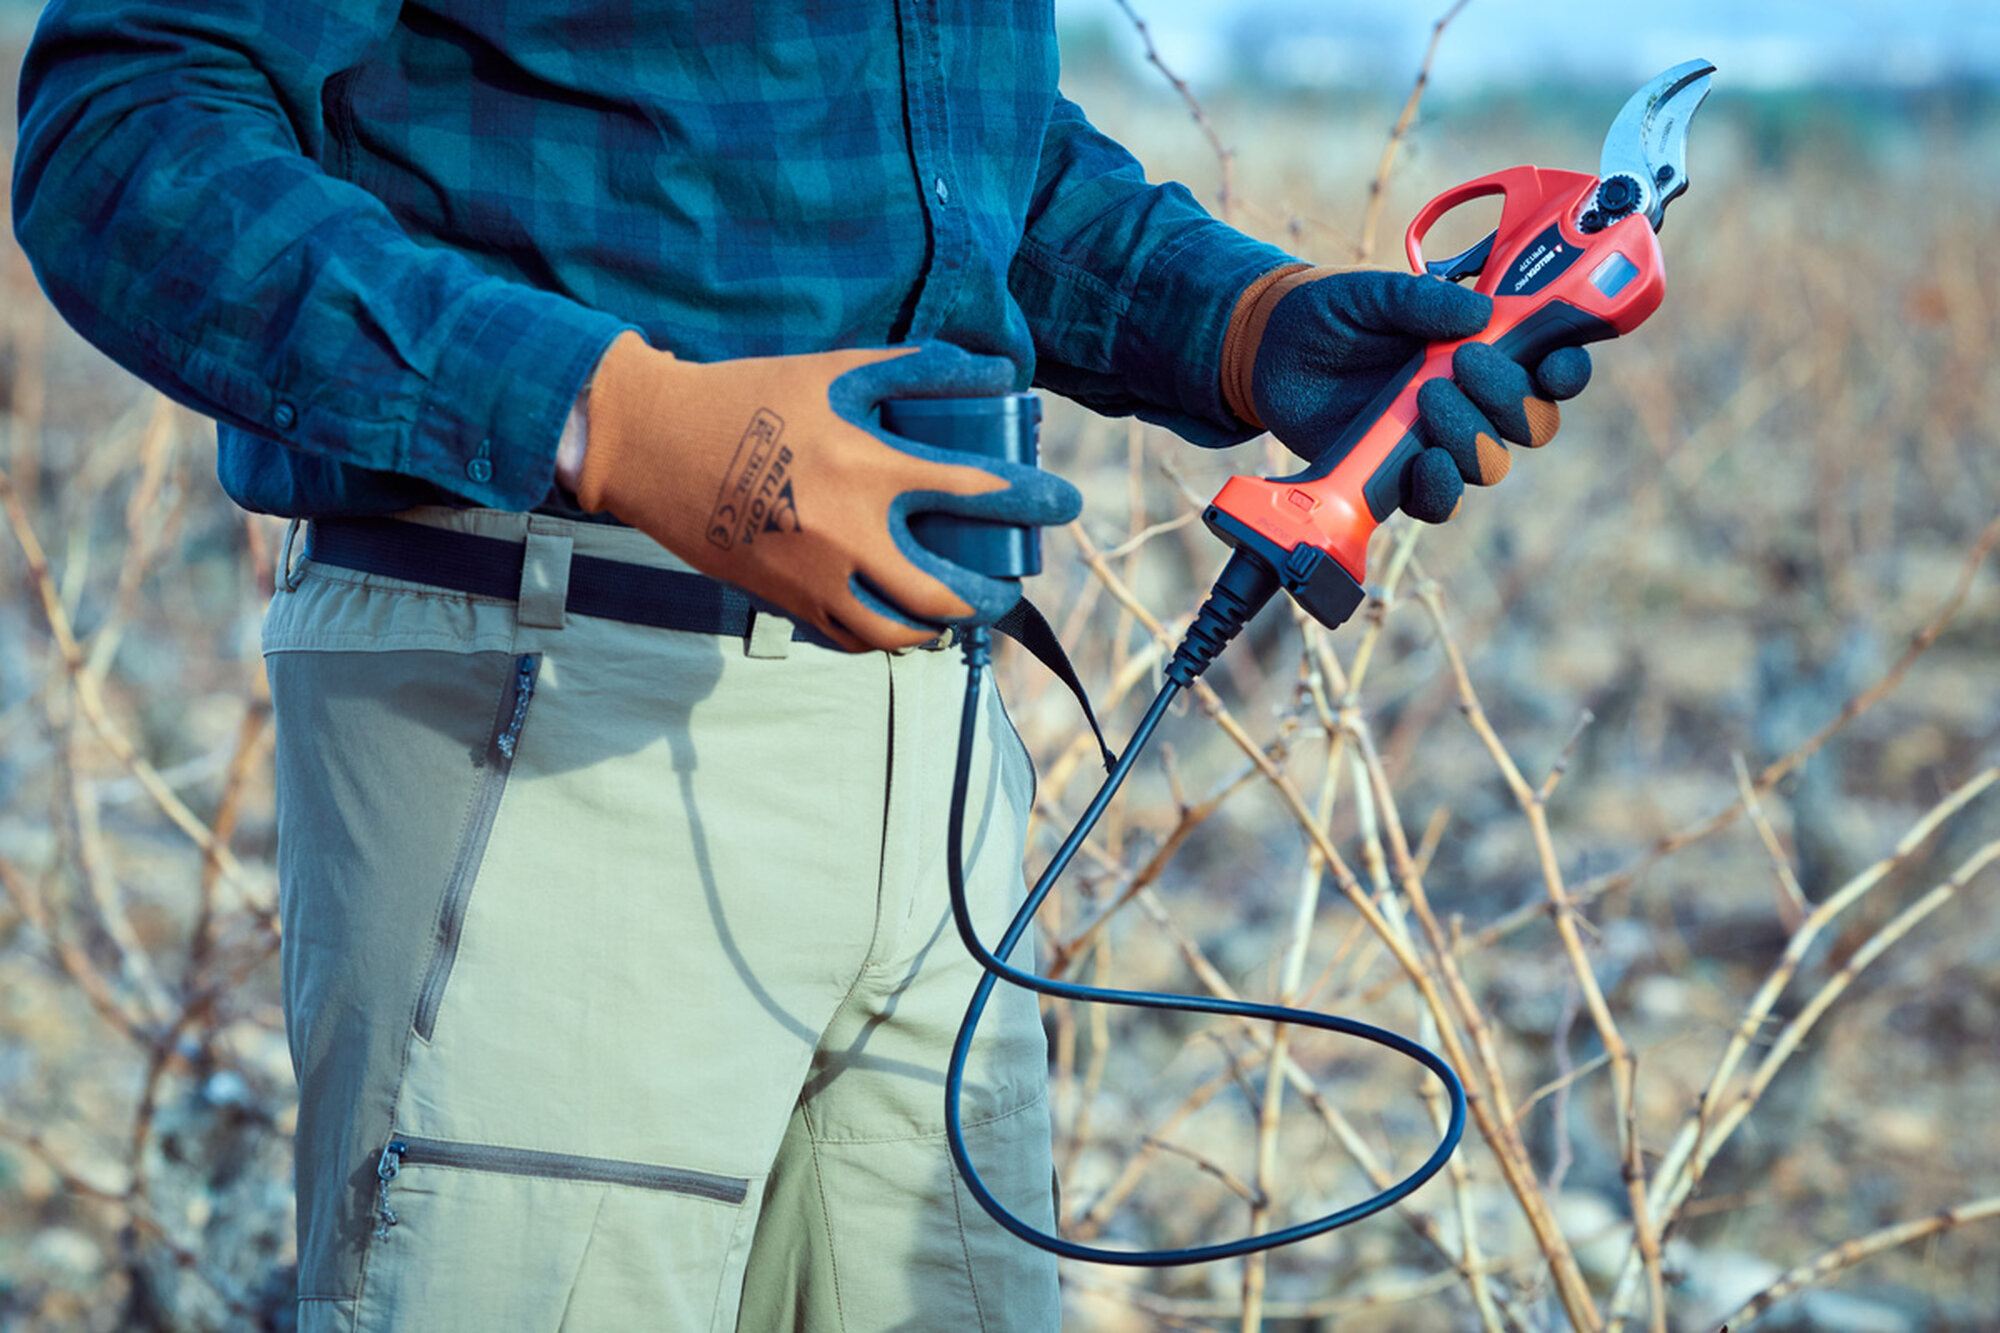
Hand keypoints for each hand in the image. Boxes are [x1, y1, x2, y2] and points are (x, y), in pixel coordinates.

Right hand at [574, 333, 1079, 651]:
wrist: (649, 441)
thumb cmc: (746, 394)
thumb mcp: (833, 370)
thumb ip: (918, 369)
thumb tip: (995, 371)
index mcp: (867, 466)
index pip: (977, 492)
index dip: (1033, 500)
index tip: (1067, 506)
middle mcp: (846, 533)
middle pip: (946, 594)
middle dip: (993, 596)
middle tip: (1010, 586)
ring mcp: (813, 576)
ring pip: (898, 634)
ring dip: (941, 629)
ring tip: (958, 613)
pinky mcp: (782, 599)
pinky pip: (848, 638)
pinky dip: (884, 636)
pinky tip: (899, 621)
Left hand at [1221, 266, 1591, 522]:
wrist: (1268, 353)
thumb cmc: (1330, 314)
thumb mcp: (1374, 294)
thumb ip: (1423, 301)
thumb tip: (1481, 314)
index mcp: (1485, 347)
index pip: (1552, 366)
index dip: (1568, 369)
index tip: (1556, 362)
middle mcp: (1473, 399)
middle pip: (1534, 422)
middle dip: (1511, 398)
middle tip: (1462, 365)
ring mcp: (1440, 440)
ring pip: (1492, 462)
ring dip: (1472, 435)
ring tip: (1425, 397)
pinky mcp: (1402, 476)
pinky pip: (1441, 501)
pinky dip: (1442, 488)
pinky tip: (1426, 462)